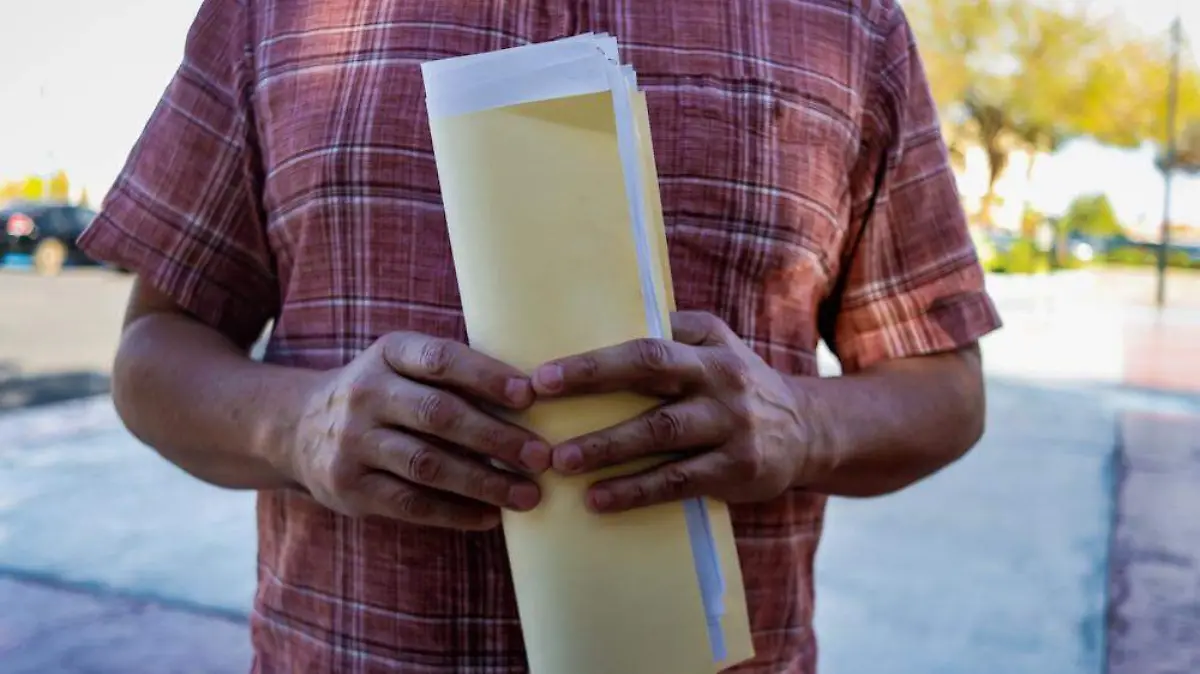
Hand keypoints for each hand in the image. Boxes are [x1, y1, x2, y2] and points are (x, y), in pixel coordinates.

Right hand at [282, 332, 551, 529]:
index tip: (530, 395)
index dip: (486, 376)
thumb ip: (454, 374)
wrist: (298, 427)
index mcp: (388, 353)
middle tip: (542, 456)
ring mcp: (353, 443)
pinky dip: (455, 512)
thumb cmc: (384, 393)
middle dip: (496, 438)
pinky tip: (490, 516)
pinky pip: (410, 503)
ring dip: (484, 482)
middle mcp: (365, 393)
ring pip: (427, 465)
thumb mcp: (404, 365)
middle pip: (439, 415)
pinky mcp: (349, 487)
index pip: (440, 359)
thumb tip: (537, 394)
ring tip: (528, 495)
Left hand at [531, 311, 818, 512]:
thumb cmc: (733, 386)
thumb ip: (664, 338)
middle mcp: (721, 376)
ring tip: (562, 461)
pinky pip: (679, 480)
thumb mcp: (712, 348)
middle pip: (651, 370)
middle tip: (538, 399)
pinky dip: (636, 490)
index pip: (645, 341)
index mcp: (707, 341)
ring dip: (608, 446)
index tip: (542, 374)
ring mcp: (732, 423)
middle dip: (592, 381)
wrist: (807, 431)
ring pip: (662, 431)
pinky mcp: (737, 469)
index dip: (594, 358)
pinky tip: (598, 499)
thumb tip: (587, 328)